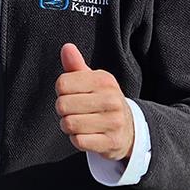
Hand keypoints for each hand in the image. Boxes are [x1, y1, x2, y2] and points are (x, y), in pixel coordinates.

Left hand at [54, 43, 134, 161]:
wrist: (129, 129)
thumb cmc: (103, 100)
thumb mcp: (92, 81)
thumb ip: (76, 65)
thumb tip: (66, 47)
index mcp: (104, 80)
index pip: (62, 83)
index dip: (61, 91)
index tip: (71, 94)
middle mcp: (112, 100)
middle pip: (62, 105)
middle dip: (63, 110)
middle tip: (74, 111)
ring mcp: (113, 122)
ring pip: (69, 124)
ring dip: (68, 126)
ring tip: (79, 122)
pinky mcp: (111, 142)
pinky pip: (78, 141)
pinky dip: (76, 139)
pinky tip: (86, 134)